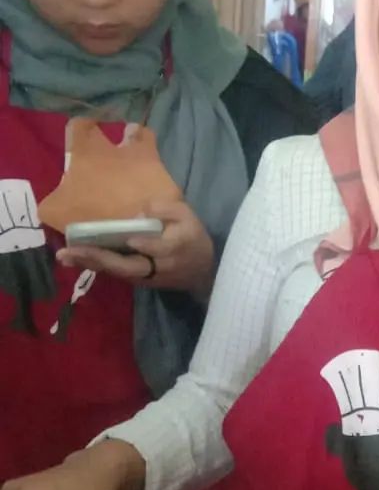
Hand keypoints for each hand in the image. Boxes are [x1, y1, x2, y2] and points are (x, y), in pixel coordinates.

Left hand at [56, 200, 215, 298]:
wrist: (202, 271)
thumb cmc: (193, 238)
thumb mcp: (188, 216)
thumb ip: (166, 209)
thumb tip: (139, 214)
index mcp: (174, 248)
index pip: (158, 249)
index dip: (145, 246)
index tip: (131, 240)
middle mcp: (158, 267)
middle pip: (128, 266)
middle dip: (99, 259)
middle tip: (70, 252)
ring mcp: (148, 277)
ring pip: (118, 272)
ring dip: (92, 264)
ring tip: (66, 256)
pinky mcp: (139, 280)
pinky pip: (116, 273)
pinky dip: (96, 266)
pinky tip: (77, 259)